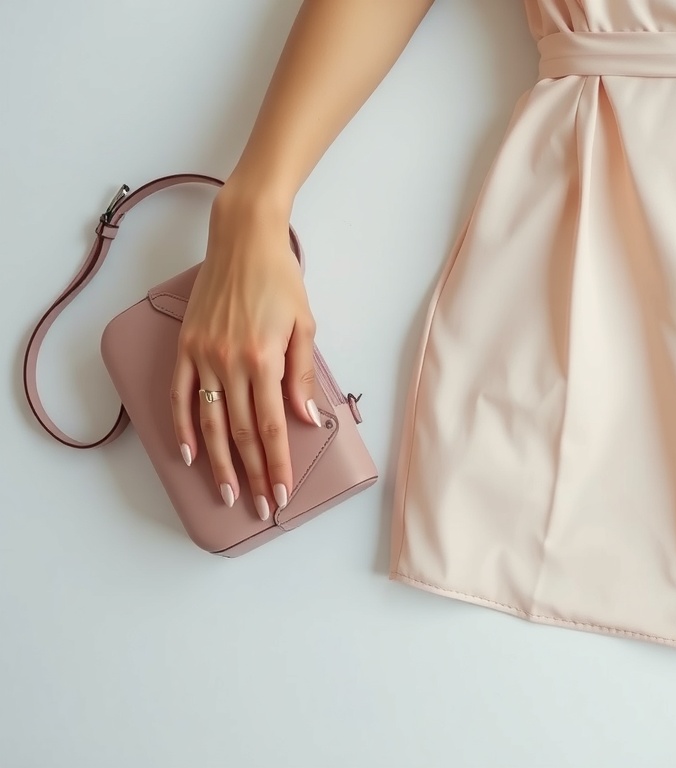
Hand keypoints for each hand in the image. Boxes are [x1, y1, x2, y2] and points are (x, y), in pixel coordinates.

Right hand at [171, 189, 321, 519]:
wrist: (244, 240)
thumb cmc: (280, 280)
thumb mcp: (304, 326)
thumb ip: (302, 377)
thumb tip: (306, 420)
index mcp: (265, 360)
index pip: (271, 427)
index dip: (277, 464)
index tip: (281, 493)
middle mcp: (231, 362)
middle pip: (240, 433)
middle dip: (252, 474)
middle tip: (258, 508)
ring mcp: (204, 356)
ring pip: (209, 422)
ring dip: (218, 463)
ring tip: (226, 494)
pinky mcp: (186, 347)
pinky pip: (179, 394)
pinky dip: (181, 427)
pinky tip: (187, 455)